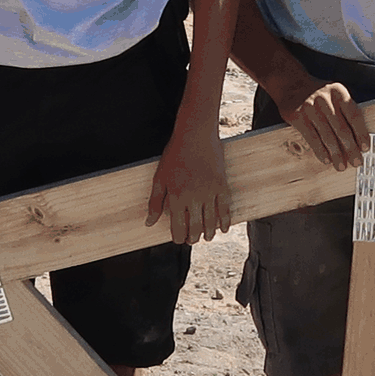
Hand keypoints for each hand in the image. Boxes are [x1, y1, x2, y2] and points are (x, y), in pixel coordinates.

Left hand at [149, 121, 231, 245]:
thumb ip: (154, 202)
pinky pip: (225, 209)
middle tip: (191, 241)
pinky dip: (225, 222)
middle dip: (193, 238)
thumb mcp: (160, 177)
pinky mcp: (222, 186)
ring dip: (208, 233)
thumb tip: (149, 223)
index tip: (178, 240)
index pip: (178, 227)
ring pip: (211, 222)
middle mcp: (194, 197)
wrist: (195, 134)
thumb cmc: (175, 154)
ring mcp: (210, 192)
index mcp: (176, 196)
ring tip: (206, 237)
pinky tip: (223, 229)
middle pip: (195, 228)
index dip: (178, 237)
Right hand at [281, 80, 367, 169]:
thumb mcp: (334, 94)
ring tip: (341, 165)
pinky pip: (312, 138)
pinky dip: (320, 151)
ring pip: (327, 136)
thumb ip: (345, 111)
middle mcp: (326, 99)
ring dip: (336, 154)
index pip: (354, 116)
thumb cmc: (317, 93)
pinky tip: (326, 159)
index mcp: (339, 92)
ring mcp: (311, 108)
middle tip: (356, 162)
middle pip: (342, 129)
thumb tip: (357, 139)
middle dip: (351, 149)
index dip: (361, 134)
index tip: (365, 148)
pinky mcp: (298, 117)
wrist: (290, 83)